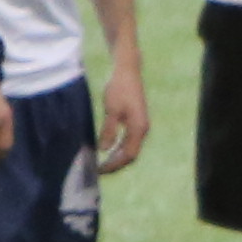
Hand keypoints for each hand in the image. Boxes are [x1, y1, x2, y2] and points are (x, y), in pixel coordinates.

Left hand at [94, 55, 151, 170]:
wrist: (127, 71)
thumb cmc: (119, 88)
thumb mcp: (111, 109)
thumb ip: (109, 129)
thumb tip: (104, 149)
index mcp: (139, 128)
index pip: (128, 155)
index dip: (114, 164)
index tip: (99, 169)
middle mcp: (142, 129)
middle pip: (131, 155)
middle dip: (116, 164)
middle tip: (99, 170)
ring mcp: (140, 125)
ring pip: (131, 148)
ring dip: (117, 157)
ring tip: (102, 163)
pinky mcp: (136, 121)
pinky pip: (129, 141)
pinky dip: (119, 148)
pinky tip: (108, 149)